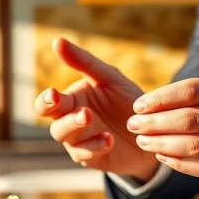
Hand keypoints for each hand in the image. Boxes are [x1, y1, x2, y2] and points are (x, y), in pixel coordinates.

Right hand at [35, 38, 160, 181]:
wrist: (153, 128)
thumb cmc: (126, 101)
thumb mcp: (109, 78)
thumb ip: (84, 62)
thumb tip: (57, 41)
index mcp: (71, 102)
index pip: (47, 103)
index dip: (46, 100)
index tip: (54, 94)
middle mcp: (70, 123)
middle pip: (54, 123)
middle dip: (63, 118)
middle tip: (82, 111)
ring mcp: (80, 142)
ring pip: (66, 139)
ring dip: (76, 129)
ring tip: (90, 117)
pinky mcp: (93, 157)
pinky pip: (86, 154)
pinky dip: (95, 145)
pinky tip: (108, 138)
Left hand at [126, 72, 198, 179]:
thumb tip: (159, 102)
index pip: (190, 90)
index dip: (159, 100)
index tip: (137, 106)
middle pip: (189, 119)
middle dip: (154, 124)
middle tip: (133, 127)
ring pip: (197, 146)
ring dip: (164, 146)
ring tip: (145, 143)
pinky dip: (183, 164)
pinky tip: (167, 158)